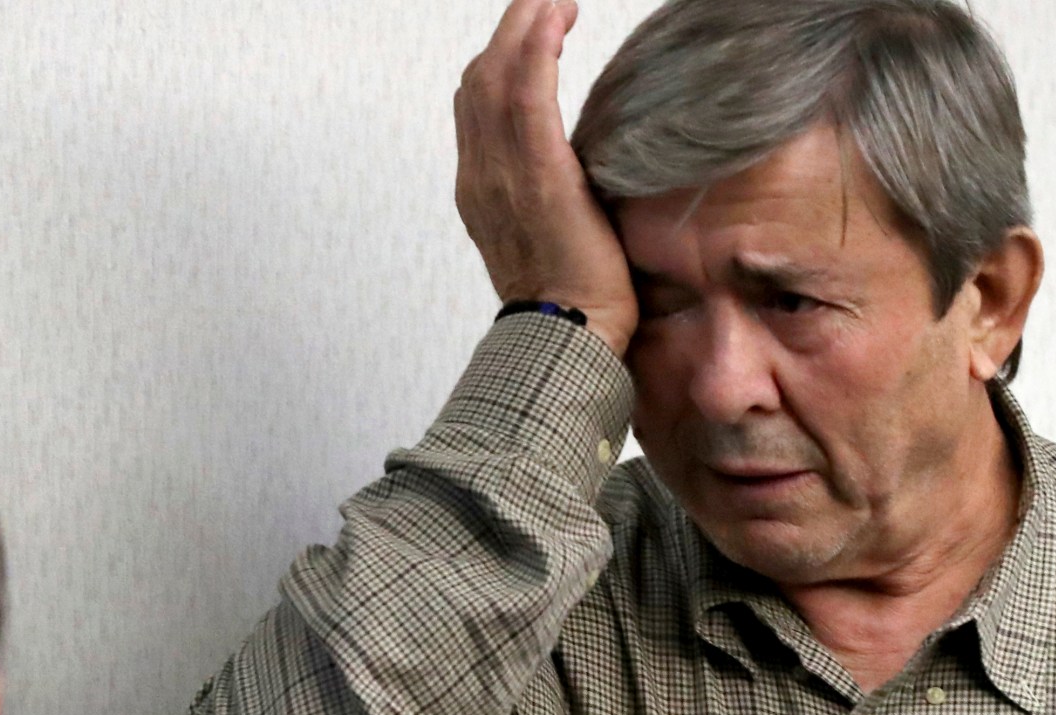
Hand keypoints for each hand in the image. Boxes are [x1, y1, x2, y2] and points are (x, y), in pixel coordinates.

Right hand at [454, 0, 637, 354]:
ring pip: (496, 77)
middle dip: (510, 32)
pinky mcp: (538, 177)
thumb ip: (548, 195)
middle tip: (546, 3)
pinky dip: (537, 49)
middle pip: (478, 81)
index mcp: (481, 191)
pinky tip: (555, 20)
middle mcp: (480, 177)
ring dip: (525, 27)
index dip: (499, 62)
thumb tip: (580, 171)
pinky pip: (526, 96)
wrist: (566, 339)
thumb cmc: (571, 302)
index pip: (475, 107)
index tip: (533, 36)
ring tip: (553, 0)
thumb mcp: (546, 237)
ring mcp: (502, 176)